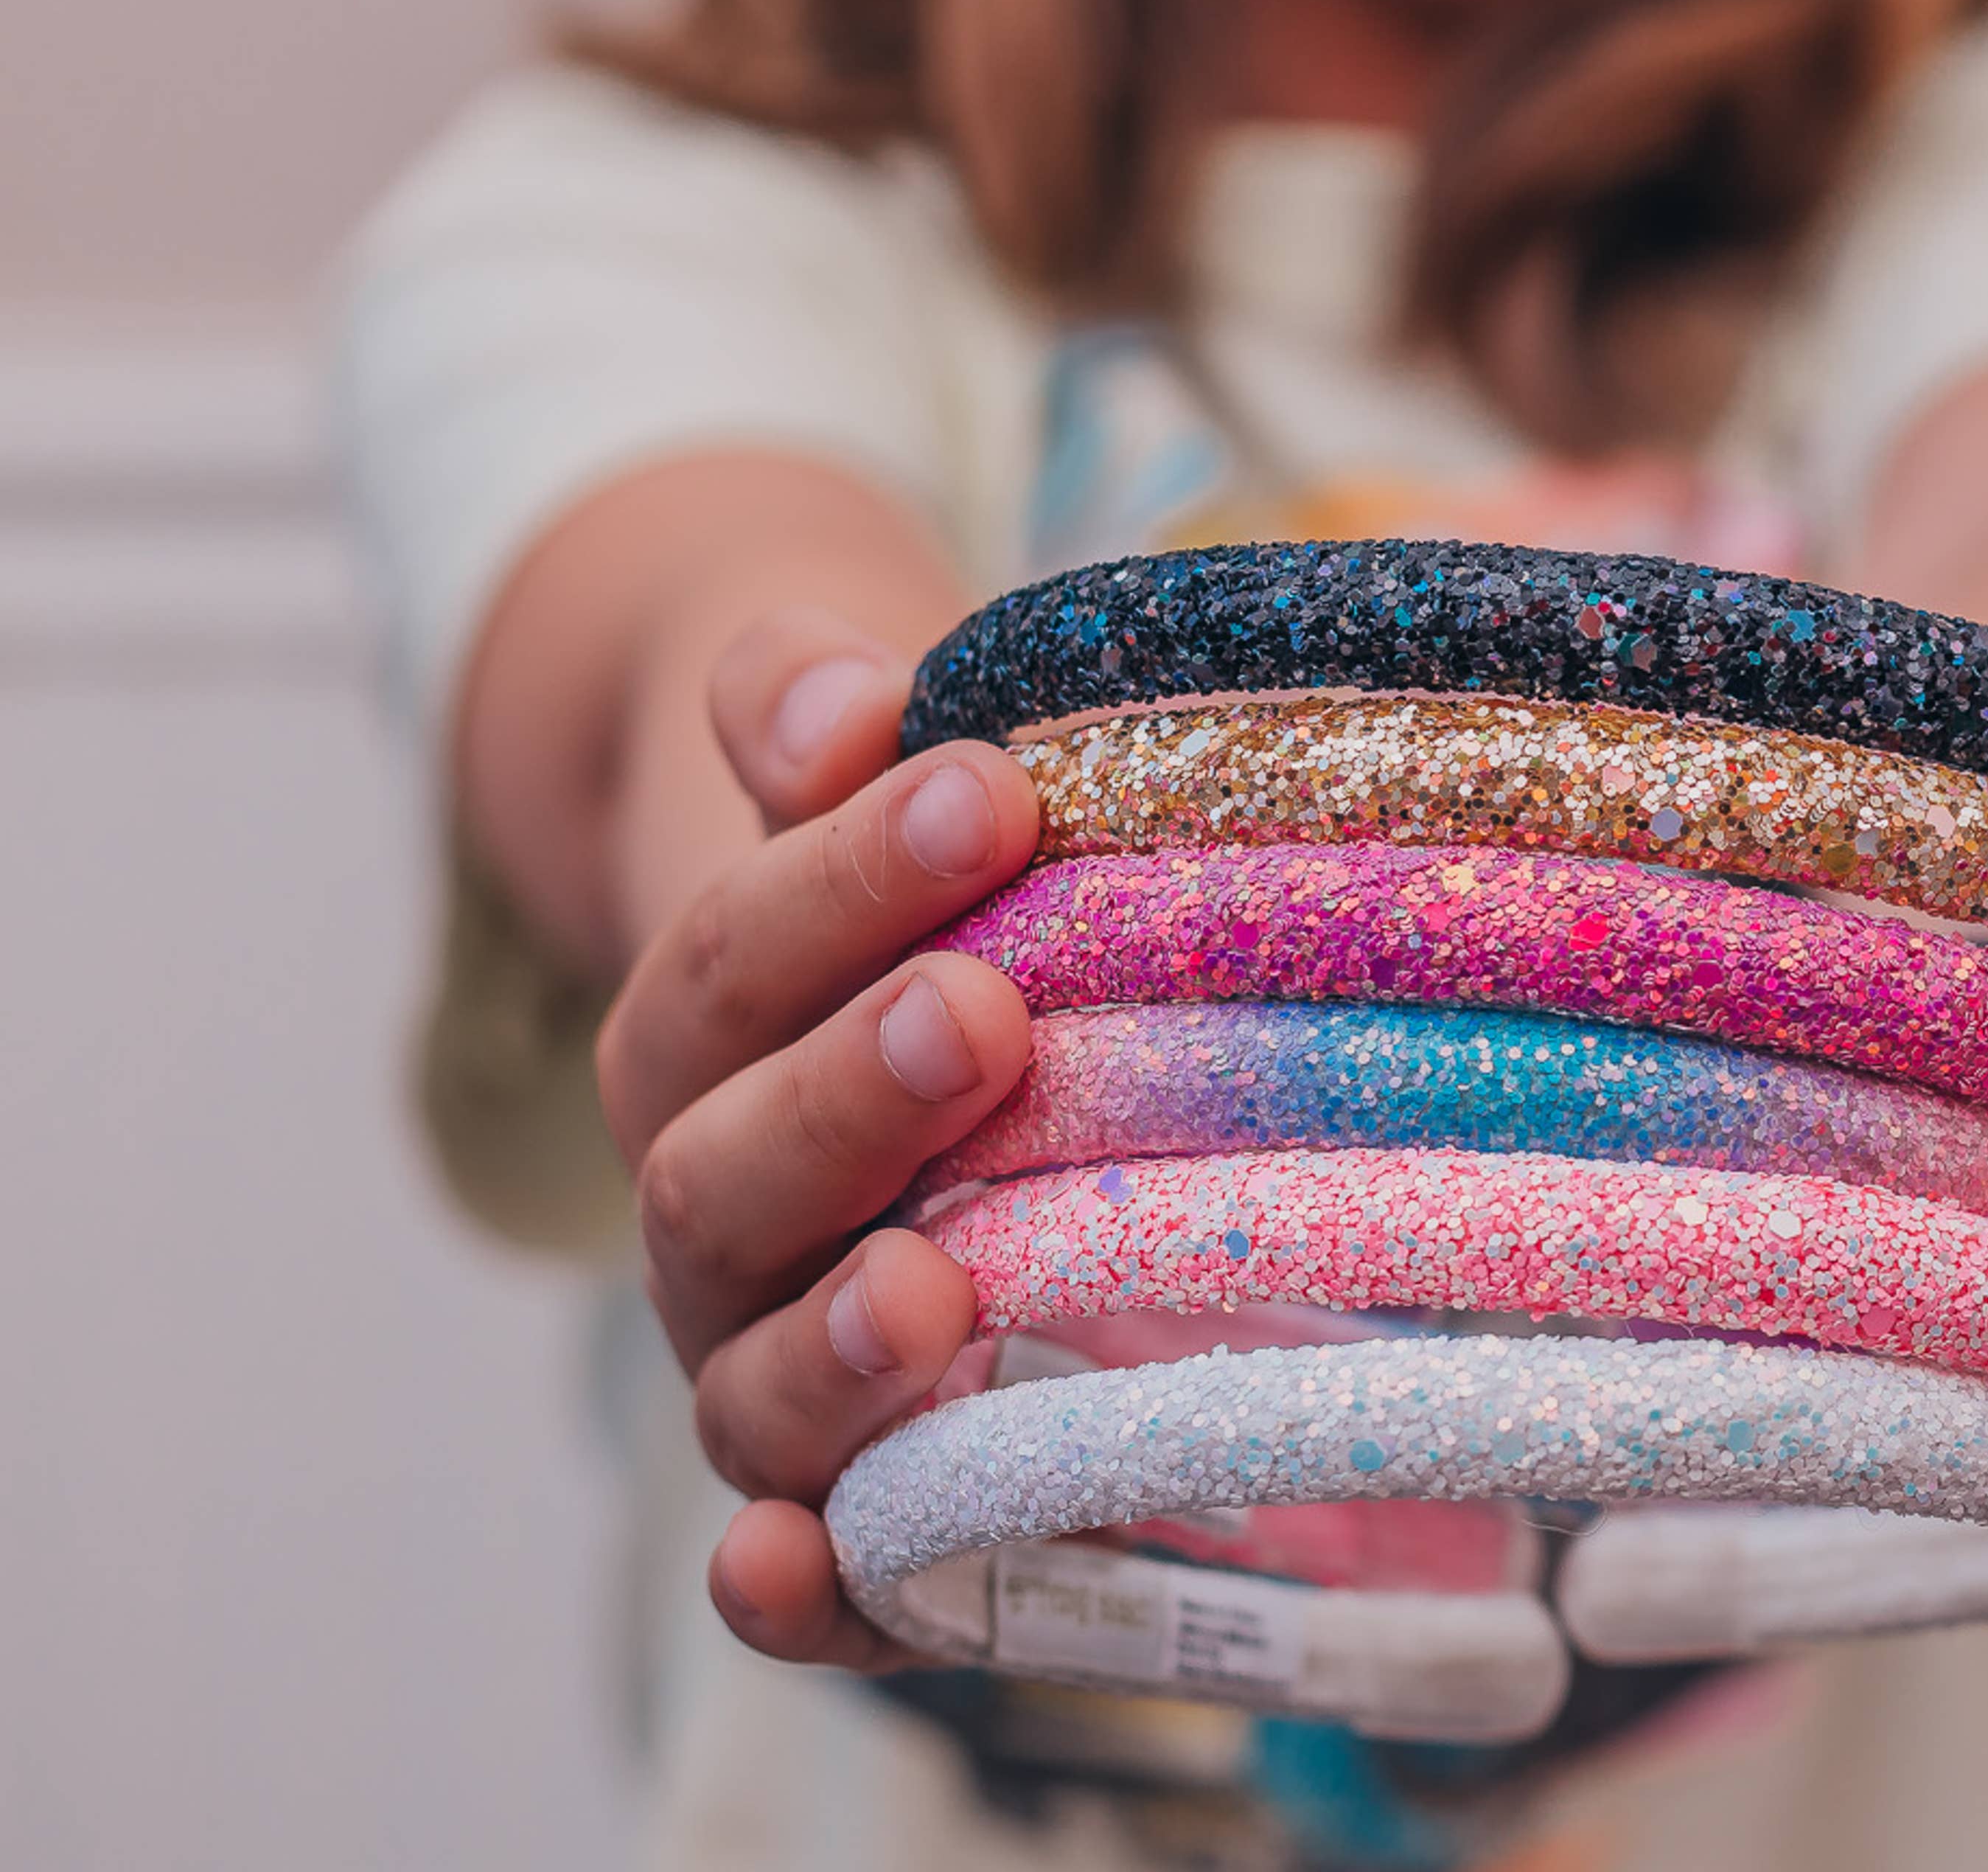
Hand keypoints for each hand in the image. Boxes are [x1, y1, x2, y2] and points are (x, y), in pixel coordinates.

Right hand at [592, 612, 1042, 1670]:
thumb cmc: (929, 880)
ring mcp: (775, 1363)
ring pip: (753, 1382)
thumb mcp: (873, 767)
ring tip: (927, 1297)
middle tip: (977, 1014)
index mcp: (703, 1026)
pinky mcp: (874, 1496)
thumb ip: (814, 711)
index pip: (745, 953)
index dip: (850, 876)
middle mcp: (719, 1209)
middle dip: (848, 1095)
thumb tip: (841, 699)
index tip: (987, 795)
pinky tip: (803, 1570)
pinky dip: (803, 1585)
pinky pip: (827, 1567)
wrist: (932, 1006)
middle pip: (734, 1171)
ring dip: (826, 1349)